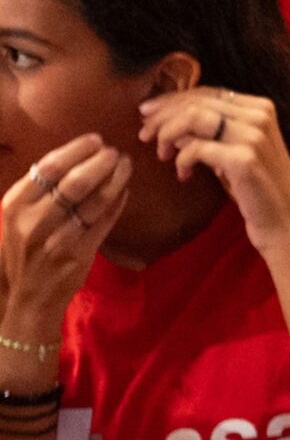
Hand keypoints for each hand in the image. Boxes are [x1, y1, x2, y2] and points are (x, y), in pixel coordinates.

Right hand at [1, 134, 131, 340]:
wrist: (28, 299)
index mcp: (13, 206)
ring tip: (126, 165)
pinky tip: (125, 190)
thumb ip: (36, 194)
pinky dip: (117, 202)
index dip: (75, 149)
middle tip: (115, 151)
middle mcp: (33, 221)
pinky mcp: (80, 254)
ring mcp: (58, 238)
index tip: (95, 140)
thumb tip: (71, 159)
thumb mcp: (16, 220)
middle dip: (101, 161)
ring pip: (95, 200)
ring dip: (116, 178)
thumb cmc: (23, 253)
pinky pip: (105, 221)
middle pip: (75, 180)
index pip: (47, 167)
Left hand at [136, 88, 289, 260]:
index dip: (172, 100)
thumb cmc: (258, 190)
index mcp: (261, 108)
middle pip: (196, 101)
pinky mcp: (244, 159)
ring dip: (167, 133)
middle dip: (162, 116)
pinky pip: (196, 148)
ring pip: (193, 117)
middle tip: (144, 134)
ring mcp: (254, 136)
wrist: (286, 225)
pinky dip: (181, 159)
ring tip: (160, 153)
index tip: (148, 114)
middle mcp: (260, 116)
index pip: (207, 92)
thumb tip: (170, 117)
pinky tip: (182, 175)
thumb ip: (214, 130)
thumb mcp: (237, 150)